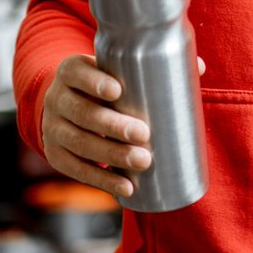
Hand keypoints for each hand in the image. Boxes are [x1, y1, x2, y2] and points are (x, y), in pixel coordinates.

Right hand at [40, 54, 205, 197]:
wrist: (68, 103)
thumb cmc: (105, 83)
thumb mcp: (117, 70)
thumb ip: (156, 66)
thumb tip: (200, 67)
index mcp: (71, 71)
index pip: (76, 73)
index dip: (93, 82)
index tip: (117, 92)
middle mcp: (56, 99)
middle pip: (81, 113)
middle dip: (112, 126)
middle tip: (144, 134)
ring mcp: (52, 129)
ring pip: (79, 143)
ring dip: (111, 155)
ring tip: (142, 161)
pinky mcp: (56, 155)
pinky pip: (77, 170)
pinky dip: (102, 180)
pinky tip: (126, 186)